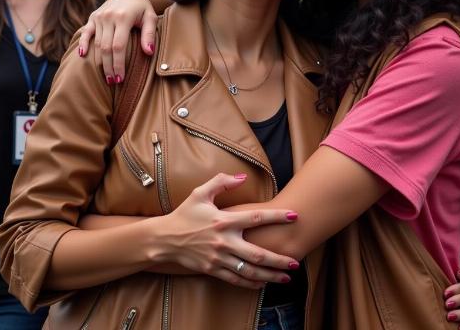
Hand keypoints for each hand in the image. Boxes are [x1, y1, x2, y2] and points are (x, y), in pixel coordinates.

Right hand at [78, 0, 157, 81]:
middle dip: (109, 67)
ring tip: (106, 76)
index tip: (121, 78)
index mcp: (123, 18)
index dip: (119, 63)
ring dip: (100, 61)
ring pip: (96, 43)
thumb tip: (149, 52)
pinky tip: (82, 56)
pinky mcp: (92, 17)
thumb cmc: (142, 8)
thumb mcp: (150, 18)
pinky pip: (86, 33)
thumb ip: (149, 35)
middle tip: (113, 81)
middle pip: (106, 48)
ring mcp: (99, 17)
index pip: (118, 46)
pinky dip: (83, 44)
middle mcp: (109, 17)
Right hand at [146, 173, 299, 289]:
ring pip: (249, 270)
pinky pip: (235, 279)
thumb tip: (242, 176)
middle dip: (279, 259)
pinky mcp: (212, 270)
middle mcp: (224, 242)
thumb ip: (222, 181)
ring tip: (286, 277)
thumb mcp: (201, 192)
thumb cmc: (184, 214)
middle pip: (257, 254)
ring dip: (270, 275)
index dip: (277, 216)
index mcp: (224, 220)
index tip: (295, 216)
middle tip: (296, 262)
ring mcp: (218, 258)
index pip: (257, 218)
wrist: (163, 239)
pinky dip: (251, 283)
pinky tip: (263, 283)